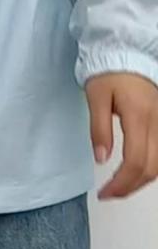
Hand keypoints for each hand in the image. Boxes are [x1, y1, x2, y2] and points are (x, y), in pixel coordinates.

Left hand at [87, 72, 157, 199]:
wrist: (127, 54)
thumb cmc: (108, 74)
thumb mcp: (95, 97)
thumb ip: (99, 128)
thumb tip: (101, 159)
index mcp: (139, 116)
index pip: (137, 161)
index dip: (121, 182)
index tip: (103, 192)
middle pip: (152, 168)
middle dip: (130, 186)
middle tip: (109, 194)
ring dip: (141, 181)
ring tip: (119, 187)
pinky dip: (151, 169)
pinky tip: (135, 173)